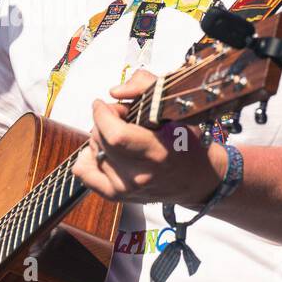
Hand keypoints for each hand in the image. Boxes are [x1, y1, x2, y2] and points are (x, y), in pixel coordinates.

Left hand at [71, 69, 227, 207]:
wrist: (196, 179)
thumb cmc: (187, 142)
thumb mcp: (174, 106)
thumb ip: (145, 86)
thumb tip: (114, 92)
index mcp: (157, 152)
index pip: (115, 135)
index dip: (103, 113)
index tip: (104, 104)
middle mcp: (139, 175)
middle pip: (100, 139)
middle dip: (103, 121)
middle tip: (119, 118)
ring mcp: (126, 188)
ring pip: (92, 151)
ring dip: (99, 137)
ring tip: (119, 135)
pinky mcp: (116, 195)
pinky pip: (84, 172)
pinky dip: (89, 157)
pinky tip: (104, 151)